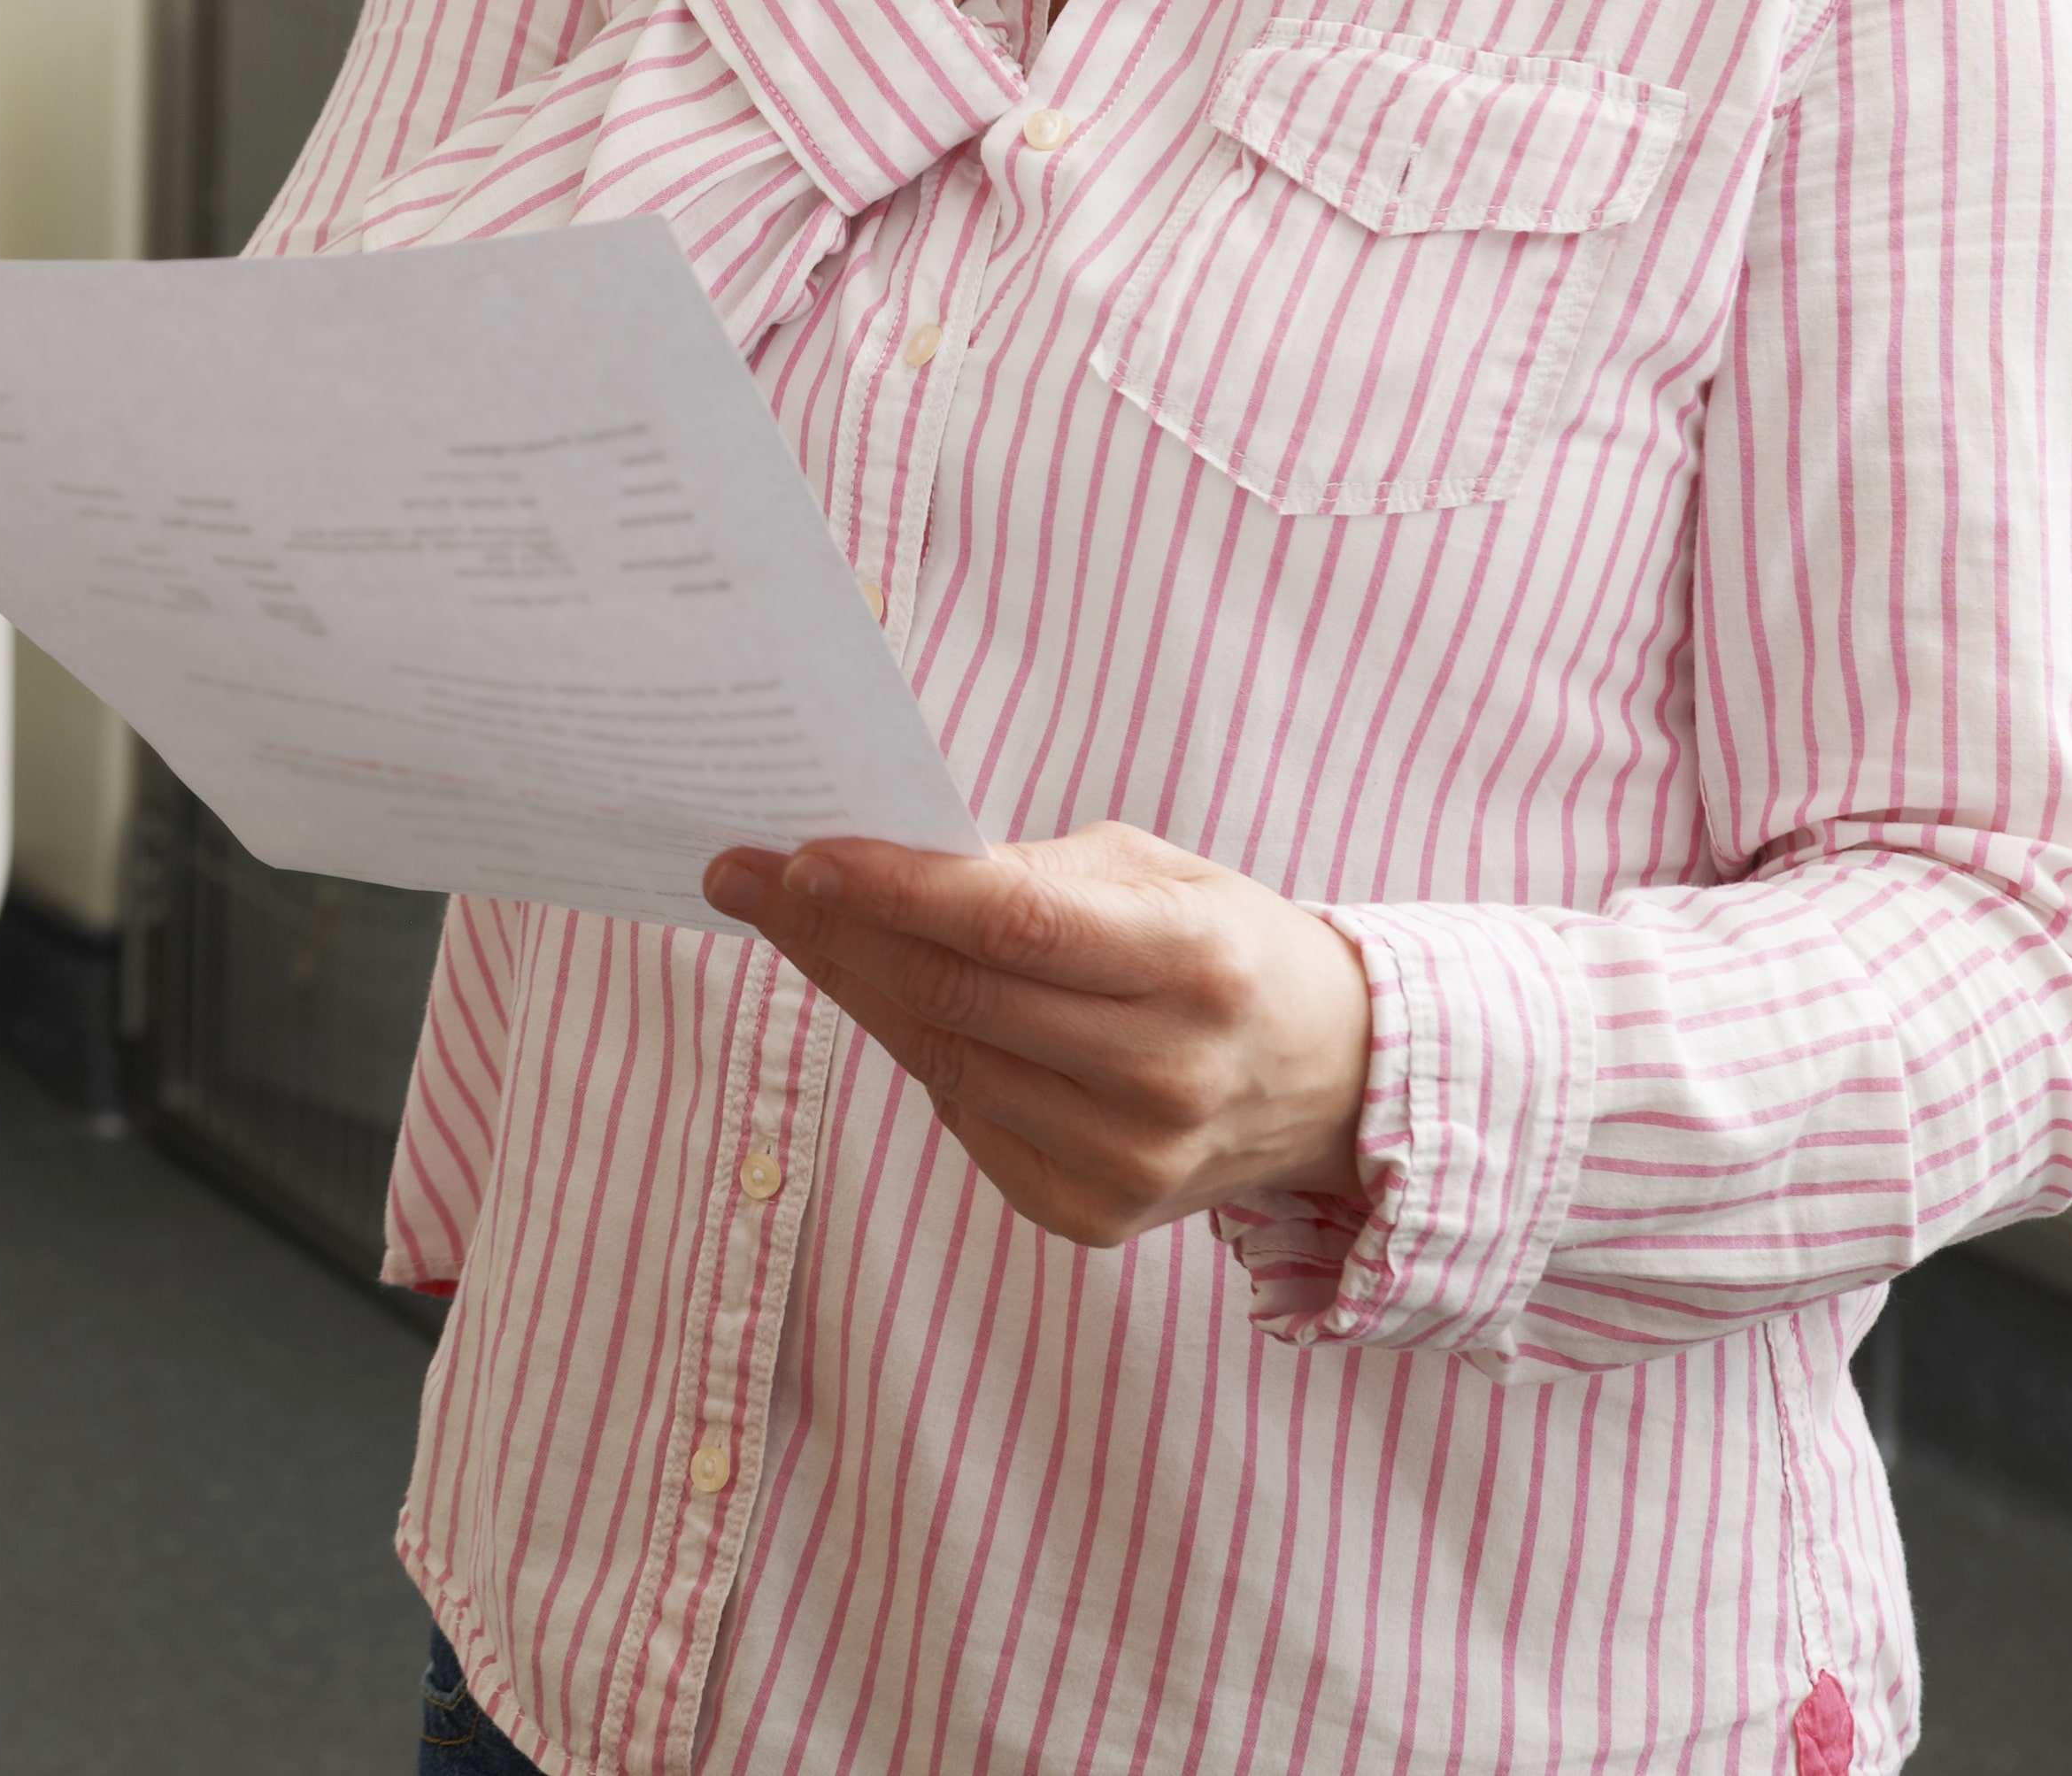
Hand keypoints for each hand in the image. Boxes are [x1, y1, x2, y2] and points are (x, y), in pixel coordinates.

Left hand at [701, 821, 1371, 1247]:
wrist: (1330, 1081)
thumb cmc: (1223, 947)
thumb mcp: (1158, 875)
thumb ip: (1031, 873)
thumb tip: (883, 863)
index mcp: (1196, 967)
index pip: (1017, 925)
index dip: (899, 890)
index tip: (797, 856)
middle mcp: (1167, 1076)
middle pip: (957, 997)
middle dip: (833, 929)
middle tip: (741, 875)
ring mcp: (1129, 1162)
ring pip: (941, 1062)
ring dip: (850, 984)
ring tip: (786, 921)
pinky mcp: (1092, 1215)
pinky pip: (963, 1117)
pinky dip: (912, 1049)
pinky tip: (877, 995)